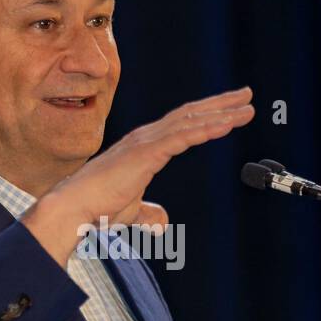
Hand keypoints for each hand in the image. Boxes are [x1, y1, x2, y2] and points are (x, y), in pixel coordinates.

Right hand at [23, 86, 254, 263]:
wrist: (74, 209)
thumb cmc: (96, 209)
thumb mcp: (130, 212)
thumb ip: (147, 214)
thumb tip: (162, 223)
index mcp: (144, 148)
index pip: (181, 125)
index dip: (207, 116)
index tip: (231, 110)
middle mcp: (145, 138)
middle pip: (190, 114)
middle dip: (220, 105)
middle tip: (247, 97)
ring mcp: (145, 143)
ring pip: (191, 121)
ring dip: (221, 113)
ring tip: (247, 107)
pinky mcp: (145, 153)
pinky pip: (182, 136)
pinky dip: (206, 128)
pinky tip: (226, 125)